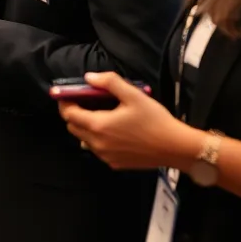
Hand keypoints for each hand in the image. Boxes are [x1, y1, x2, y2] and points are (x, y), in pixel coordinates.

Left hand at [58, 72, 201, 170]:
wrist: (175, 147)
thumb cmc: (154, 119)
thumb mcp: (133, 95)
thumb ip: (109, 82)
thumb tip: (88, 77)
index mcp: (98, 125)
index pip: (69, 114)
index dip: (65, 102)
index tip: (67, 94)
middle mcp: (97, 144)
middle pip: (73, 128)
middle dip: (73, 114)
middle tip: (84, 102)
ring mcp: (105, 156)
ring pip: (84, 140)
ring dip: (85, 127)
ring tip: (100, 115)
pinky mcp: (114, 164)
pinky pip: (97, 150)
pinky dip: (97, 139)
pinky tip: (113, 131)